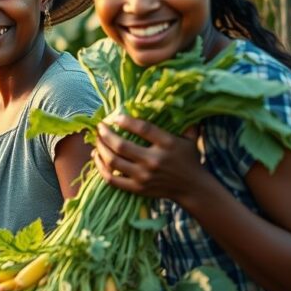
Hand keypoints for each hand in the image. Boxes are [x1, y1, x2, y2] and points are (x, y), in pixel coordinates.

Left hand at [94, 114, 209, 203]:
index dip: (126, 121)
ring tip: (97, 140)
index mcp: (167, 144)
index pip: (143, 129)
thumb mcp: (191, 138)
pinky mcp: (137, 188)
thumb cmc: (190, 159)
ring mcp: (144, 176)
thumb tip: (175, 102)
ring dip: (100, 148)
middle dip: (105, 134)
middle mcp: (154, 161)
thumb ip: (184, 121)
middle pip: (121, 146)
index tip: (115, 116)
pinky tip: (96, 157)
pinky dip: (100, 167)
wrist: (193, 189)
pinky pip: (112, 178)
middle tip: (99, 127)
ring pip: (113, 161)